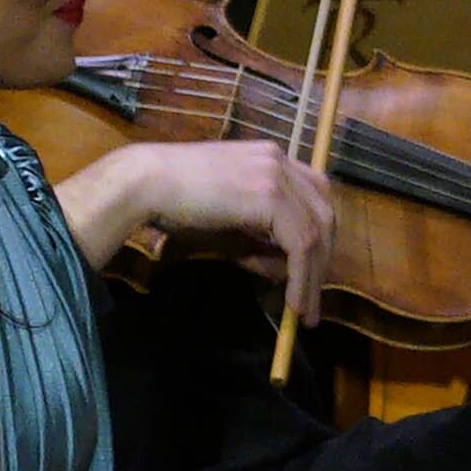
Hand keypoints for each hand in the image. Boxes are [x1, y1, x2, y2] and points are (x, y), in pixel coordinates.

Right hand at [88, 141, 337, 327]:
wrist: (146, 184)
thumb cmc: (175, 203)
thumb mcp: (228, 227)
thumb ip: (258, 244)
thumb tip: (284, 271)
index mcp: (271, 158)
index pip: (315, 195)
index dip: (320, 235)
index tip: (312, 271)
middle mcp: (280, 160)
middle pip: (325, 213)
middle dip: (323, 259)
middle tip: (312, 298)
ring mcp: (277, 175)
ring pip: (316, 232)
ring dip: (313, 278)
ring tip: (304, 312)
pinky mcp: (270, 196)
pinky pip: (301, 244)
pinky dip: (301, 277)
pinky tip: (293, 303)